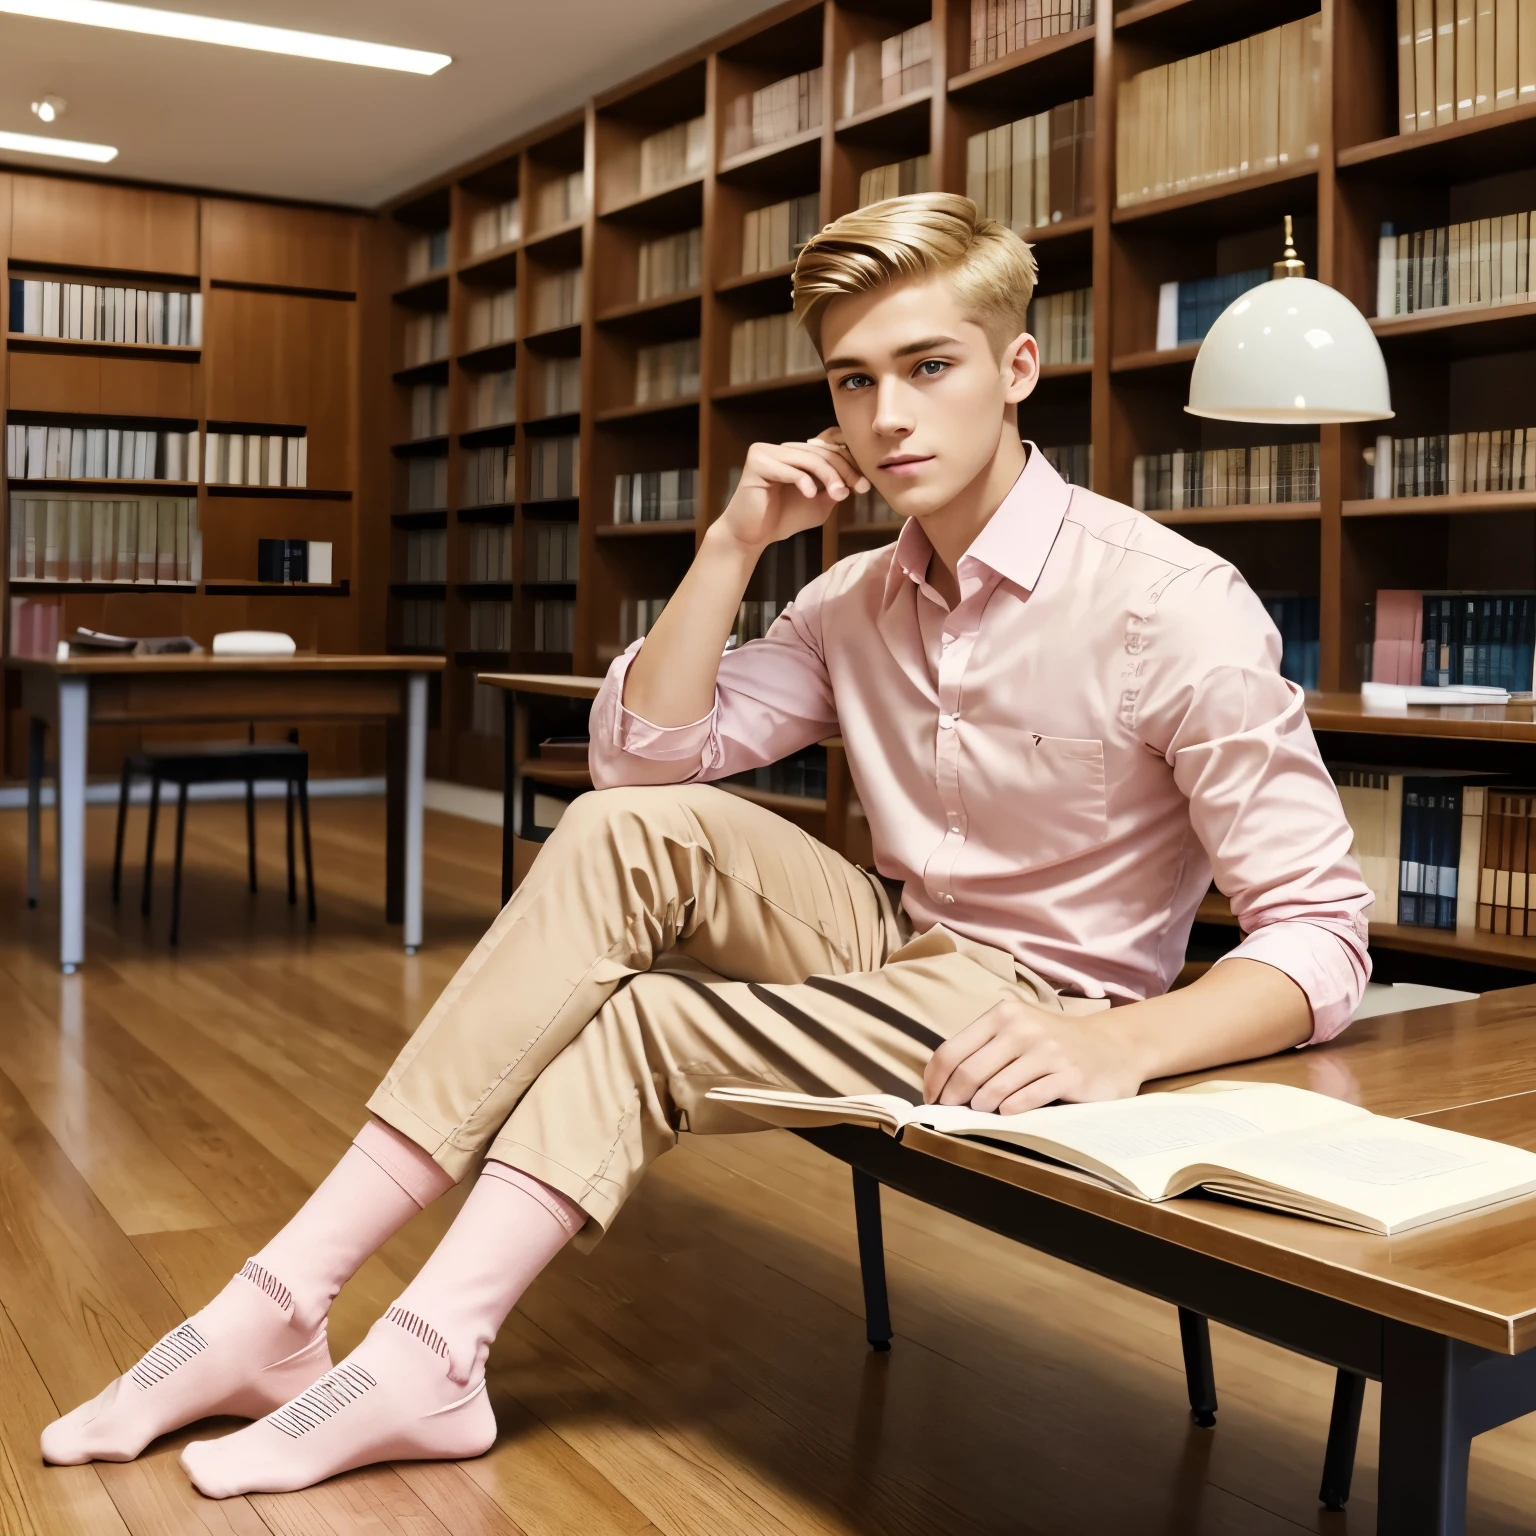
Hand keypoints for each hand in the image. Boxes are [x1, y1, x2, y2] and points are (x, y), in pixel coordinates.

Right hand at [717, 432, 869, 551]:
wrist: (751, 536)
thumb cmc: (782, 519)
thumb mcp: (819, 504)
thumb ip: (835, 488)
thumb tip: (858, 478)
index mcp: (796, 454)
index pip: (828, 448)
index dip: (849, 463)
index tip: (864, 485)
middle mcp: (782, 448)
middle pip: (822, 452)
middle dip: (844, 471)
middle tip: (859, 488)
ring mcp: (767, 452)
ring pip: (808, 458)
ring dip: (829, 476)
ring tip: (839, 494)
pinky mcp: (757, 462)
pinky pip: (788, 469)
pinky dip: (803, 481)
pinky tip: (811, 495)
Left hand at [922, 995, 1147, 1114]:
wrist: (1113, 1046)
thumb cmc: (1053, 1043)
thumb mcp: (1017, 1030)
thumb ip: (983, 1048)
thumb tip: (942, 1082)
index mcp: (1003, 1014)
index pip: (952, 1051)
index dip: (935, 1080)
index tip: (931, 1098)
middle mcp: (1023, 1028)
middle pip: (968, 1073)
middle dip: (953, 1099)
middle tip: (951, 1113)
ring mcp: (1047, 1051)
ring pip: (994, 1089)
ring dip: (982, 1107)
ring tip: (983, 1111)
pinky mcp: (1069, 1075)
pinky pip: (1025, 1100)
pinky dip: (1009, 1111)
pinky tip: (1007, 1113)